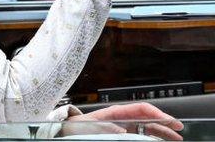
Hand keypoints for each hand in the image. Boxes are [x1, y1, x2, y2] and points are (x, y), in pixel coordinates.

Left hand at [61, 103, 183, 140]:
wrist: (69, 131)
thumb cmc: (79, 127)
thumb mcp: (94, 127)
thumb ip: (109, 128)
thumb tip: (123, 131)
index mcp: (117, 112)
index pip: (141, 109)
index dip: (157, 113)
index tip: (169, 120)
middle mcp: (122, 118)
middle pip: (148, 118)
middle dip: (164, 123)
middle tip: (179, 130)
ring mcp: (123, 126)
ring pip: (147, 127)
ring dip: (161, 132)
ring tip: (175, 138)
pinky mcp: (122, 133)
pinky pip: (140, 134)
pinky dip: (151, 136)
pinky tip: (159, 140)